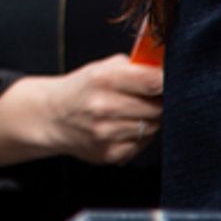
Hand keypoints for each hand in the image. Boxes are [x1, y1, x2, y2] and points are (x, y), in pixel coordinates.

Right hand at [43, 54, 162, 165]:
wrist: (52, 117)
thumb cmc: (81, 90)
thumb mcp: (101, 68)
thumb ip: (134, 66)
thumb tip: (166, 67)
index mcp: (103, 79)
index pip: (153, 81)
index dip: (167, 81)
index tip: (168, 81)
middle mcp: (104, 107)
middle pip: (158, 107)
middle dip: (159, 101)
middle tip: (148, 98)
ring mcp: (107, 133)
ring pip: (154, 127)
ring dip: (150, 120)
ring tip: (131, 113)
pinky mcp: (111, 153)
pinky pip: (143, 144)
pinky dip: (138, 136)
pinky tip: (122, 128)